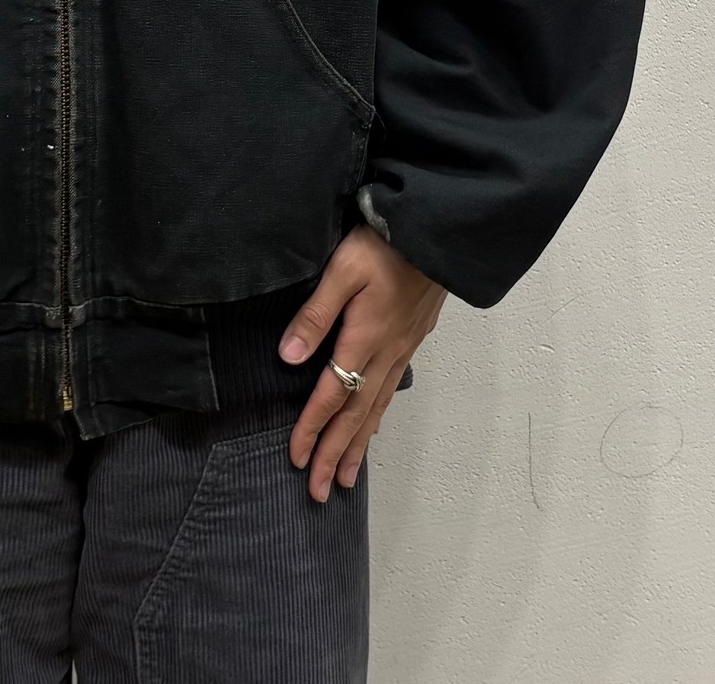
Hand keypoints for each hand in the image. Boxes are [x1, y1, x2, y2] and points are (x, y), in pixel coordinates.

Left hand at [279, 222, 446, 501]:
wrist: (436, 233)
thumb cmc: (385, 245)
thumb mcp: (342, 270)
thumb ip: (316, 314)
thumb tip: (288, 357)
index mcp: (365, 338)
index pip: (332, 394)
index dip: (312, 427)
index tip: (296, 458)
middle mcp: (386, 353)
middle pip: (356, 415)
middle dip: (335, 454)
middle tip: (320, 491)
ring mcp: (402, 349)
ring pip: (376, 408)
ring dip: (358, 445)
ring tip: (345, 476)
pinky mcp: (411, 340)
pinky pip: (390, 392)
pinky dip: (377, 418)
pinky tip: (371, 427)